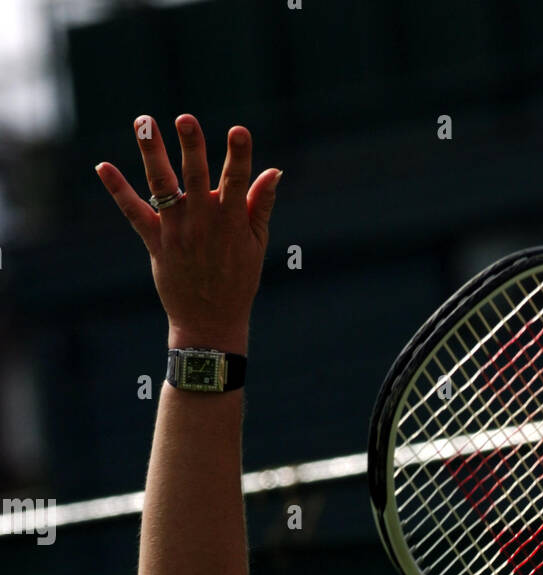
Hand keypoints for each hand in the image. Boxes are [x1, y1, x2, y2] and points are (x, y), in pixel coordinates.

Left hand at [95, 114, 280, 349]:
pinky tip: (102, 167)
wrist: (211, 322)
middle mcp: (203, 223)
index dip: (239, 156)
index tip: (239, 132)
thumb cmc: (238, 280)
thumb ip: (262, 205)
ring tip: (143, 121)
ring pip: (163, 185)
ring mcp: (177, 231)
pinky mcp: (156, 242)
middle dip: (192, 148)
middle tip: (186, 119)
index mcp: (232, 223)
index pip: (237, 183)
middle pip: (197, 178)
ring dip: (152, 152)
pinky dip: (118, 190)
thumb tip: (273, 171)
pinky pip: (134, 213)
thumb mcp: (257, 244)